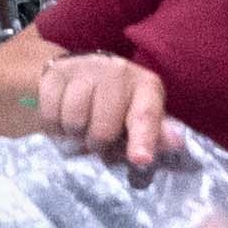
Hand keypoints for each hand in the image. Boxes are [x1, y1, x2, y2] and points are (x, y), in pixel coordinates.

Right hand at [23, 52, 177, 169]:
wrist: (80, 75)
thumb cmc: (117, 108)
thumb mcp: (138, 123)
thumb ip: (154, 136)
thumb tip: (176, 142)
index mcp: (146, 87)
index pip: (145, 115)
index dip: (143, 139)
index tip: (140, 159)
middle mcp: (119, 71)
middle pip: (103, 127)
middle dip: (97, 142)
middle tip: (96, 139)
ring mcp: (86, 68)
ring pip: (74, 120)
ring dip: (74, 134)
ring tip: (80, 128)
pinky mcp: (57, 70)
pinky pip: (51, 113)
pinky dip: (54, 126)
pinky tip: (62, 119)